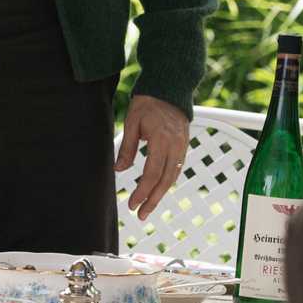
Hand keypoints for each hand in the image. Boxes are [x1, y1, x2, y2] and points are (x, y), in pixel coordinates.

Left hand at [116, 94, 188, 220]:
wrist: (169, 88)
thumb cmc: (147, 103)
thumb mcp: (132, 122)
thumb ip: (127, 147)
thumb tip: (119, 170)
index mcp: (161, 140)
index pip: (151, 173)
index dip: (142, 191)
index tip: (132, 204)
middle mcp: (175, 146)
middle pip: (164, 181)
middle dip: (152, 200)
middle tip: (140, 214)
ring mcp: (182, 146)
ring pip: (172, 177)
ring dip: (160, 194)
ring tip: (147, 207)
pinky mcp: (184, 146)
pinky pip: (176, 169)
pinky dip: (167, 182)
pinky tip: (157, 190)